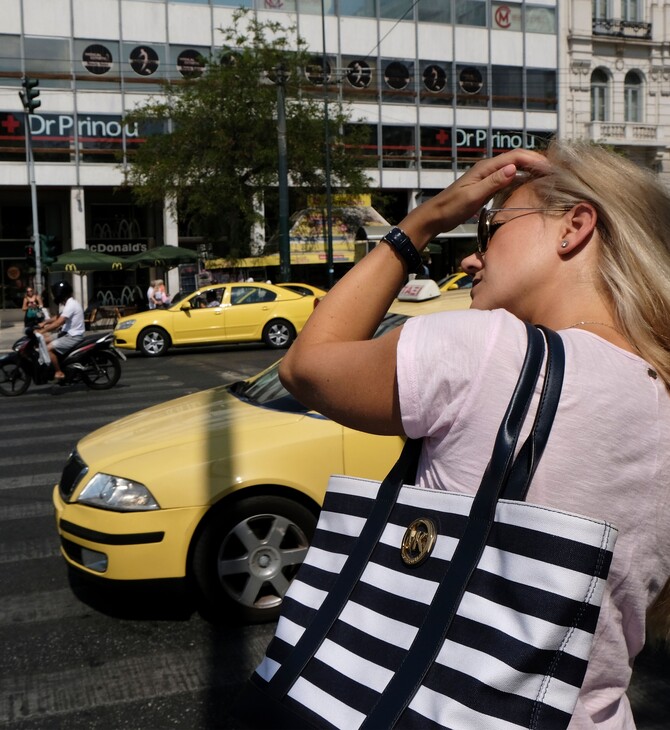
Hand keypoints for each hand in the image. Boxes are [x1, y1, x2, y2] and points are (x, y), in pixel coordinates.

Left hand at [400, 150, 551, 248]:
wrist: (435, 216)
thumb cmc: (451, 207)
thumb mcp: (472, 196)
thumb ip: (493, 183)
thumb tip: (513, 168)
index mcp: (486, 168)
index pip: (515, 157)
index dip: (534, 160)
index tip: (551, 168)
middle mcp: (488, 169)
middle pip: (518, 159)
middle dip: (537, 162)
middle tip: (556, 171)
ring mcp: (488, 177)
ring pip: (515, 168)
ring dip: (531, 169)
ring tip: (549, 176)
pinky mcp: (487, 186)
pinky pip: (509, 178)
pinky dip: (522, 179)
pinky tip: (530, 185)